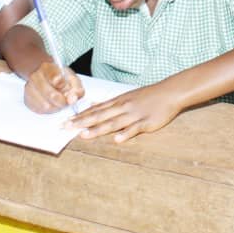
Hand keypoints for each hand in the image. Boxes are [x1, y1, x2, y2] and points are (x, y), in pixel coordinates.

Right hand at [25, 61, 83, 112]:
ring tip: (59, 102)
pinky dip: (49, 110)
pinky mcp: (27, 100)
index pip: (53, 76)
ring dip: (56, 107)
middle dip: (62, 101)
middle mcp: (35, 77)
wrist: (44, 76)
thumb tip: (72, 99)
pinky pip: (40, 110)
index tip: (65, 87)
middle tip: (66, 101)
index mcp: (47, 67)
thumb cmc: (60, 77)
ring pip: (45, 105)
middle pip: (50, 94)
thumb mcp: (71, 78)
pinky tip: (52, 104)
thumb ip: (76, 88)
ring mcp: (29, 89)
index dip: (61, 84)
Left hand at [67, 82, 182, 142]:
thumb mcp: (126, 96)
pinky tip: (117, 139)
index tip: (64, 123)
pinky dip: (126, 134)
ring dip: (98, 129)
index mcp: (117, 102)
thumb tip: (92, 105)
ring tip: (84, 135)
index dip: (79, 117)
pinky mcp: (146, 122)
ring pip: (113, 123)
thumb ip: (109, 103)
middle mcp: (122, 107)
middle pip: (99, 116)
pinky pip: (134, 129)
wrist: (169, 92)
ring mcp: (134, 115)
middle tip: (65, 128)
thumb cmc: (147, 95)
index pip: (94, 110)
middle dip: (81, 123)